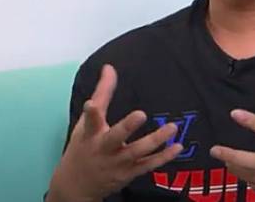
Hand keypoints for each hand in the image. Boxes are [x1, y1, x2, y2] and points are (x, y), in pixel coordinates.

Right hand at [48, 64, 182, 201]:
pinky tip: (178, 147)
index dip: (91, 113)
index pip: (90, 121)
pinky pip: (148, 165)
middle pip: (114, 138)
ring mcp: (117, 162)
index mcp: (91, 134)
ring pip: (137, 152)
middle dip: (126, 127)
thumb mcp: (86, 122)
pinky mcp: (129, 173)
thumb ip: (102, 93)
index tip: (91, 104)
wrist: (76, 186)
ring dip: (155, 140)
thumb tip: (109, 67)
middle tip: (140, 114)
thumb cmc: (84, 146)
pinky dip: (164, 157)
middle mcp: (103, 149)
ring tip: (172, 127)